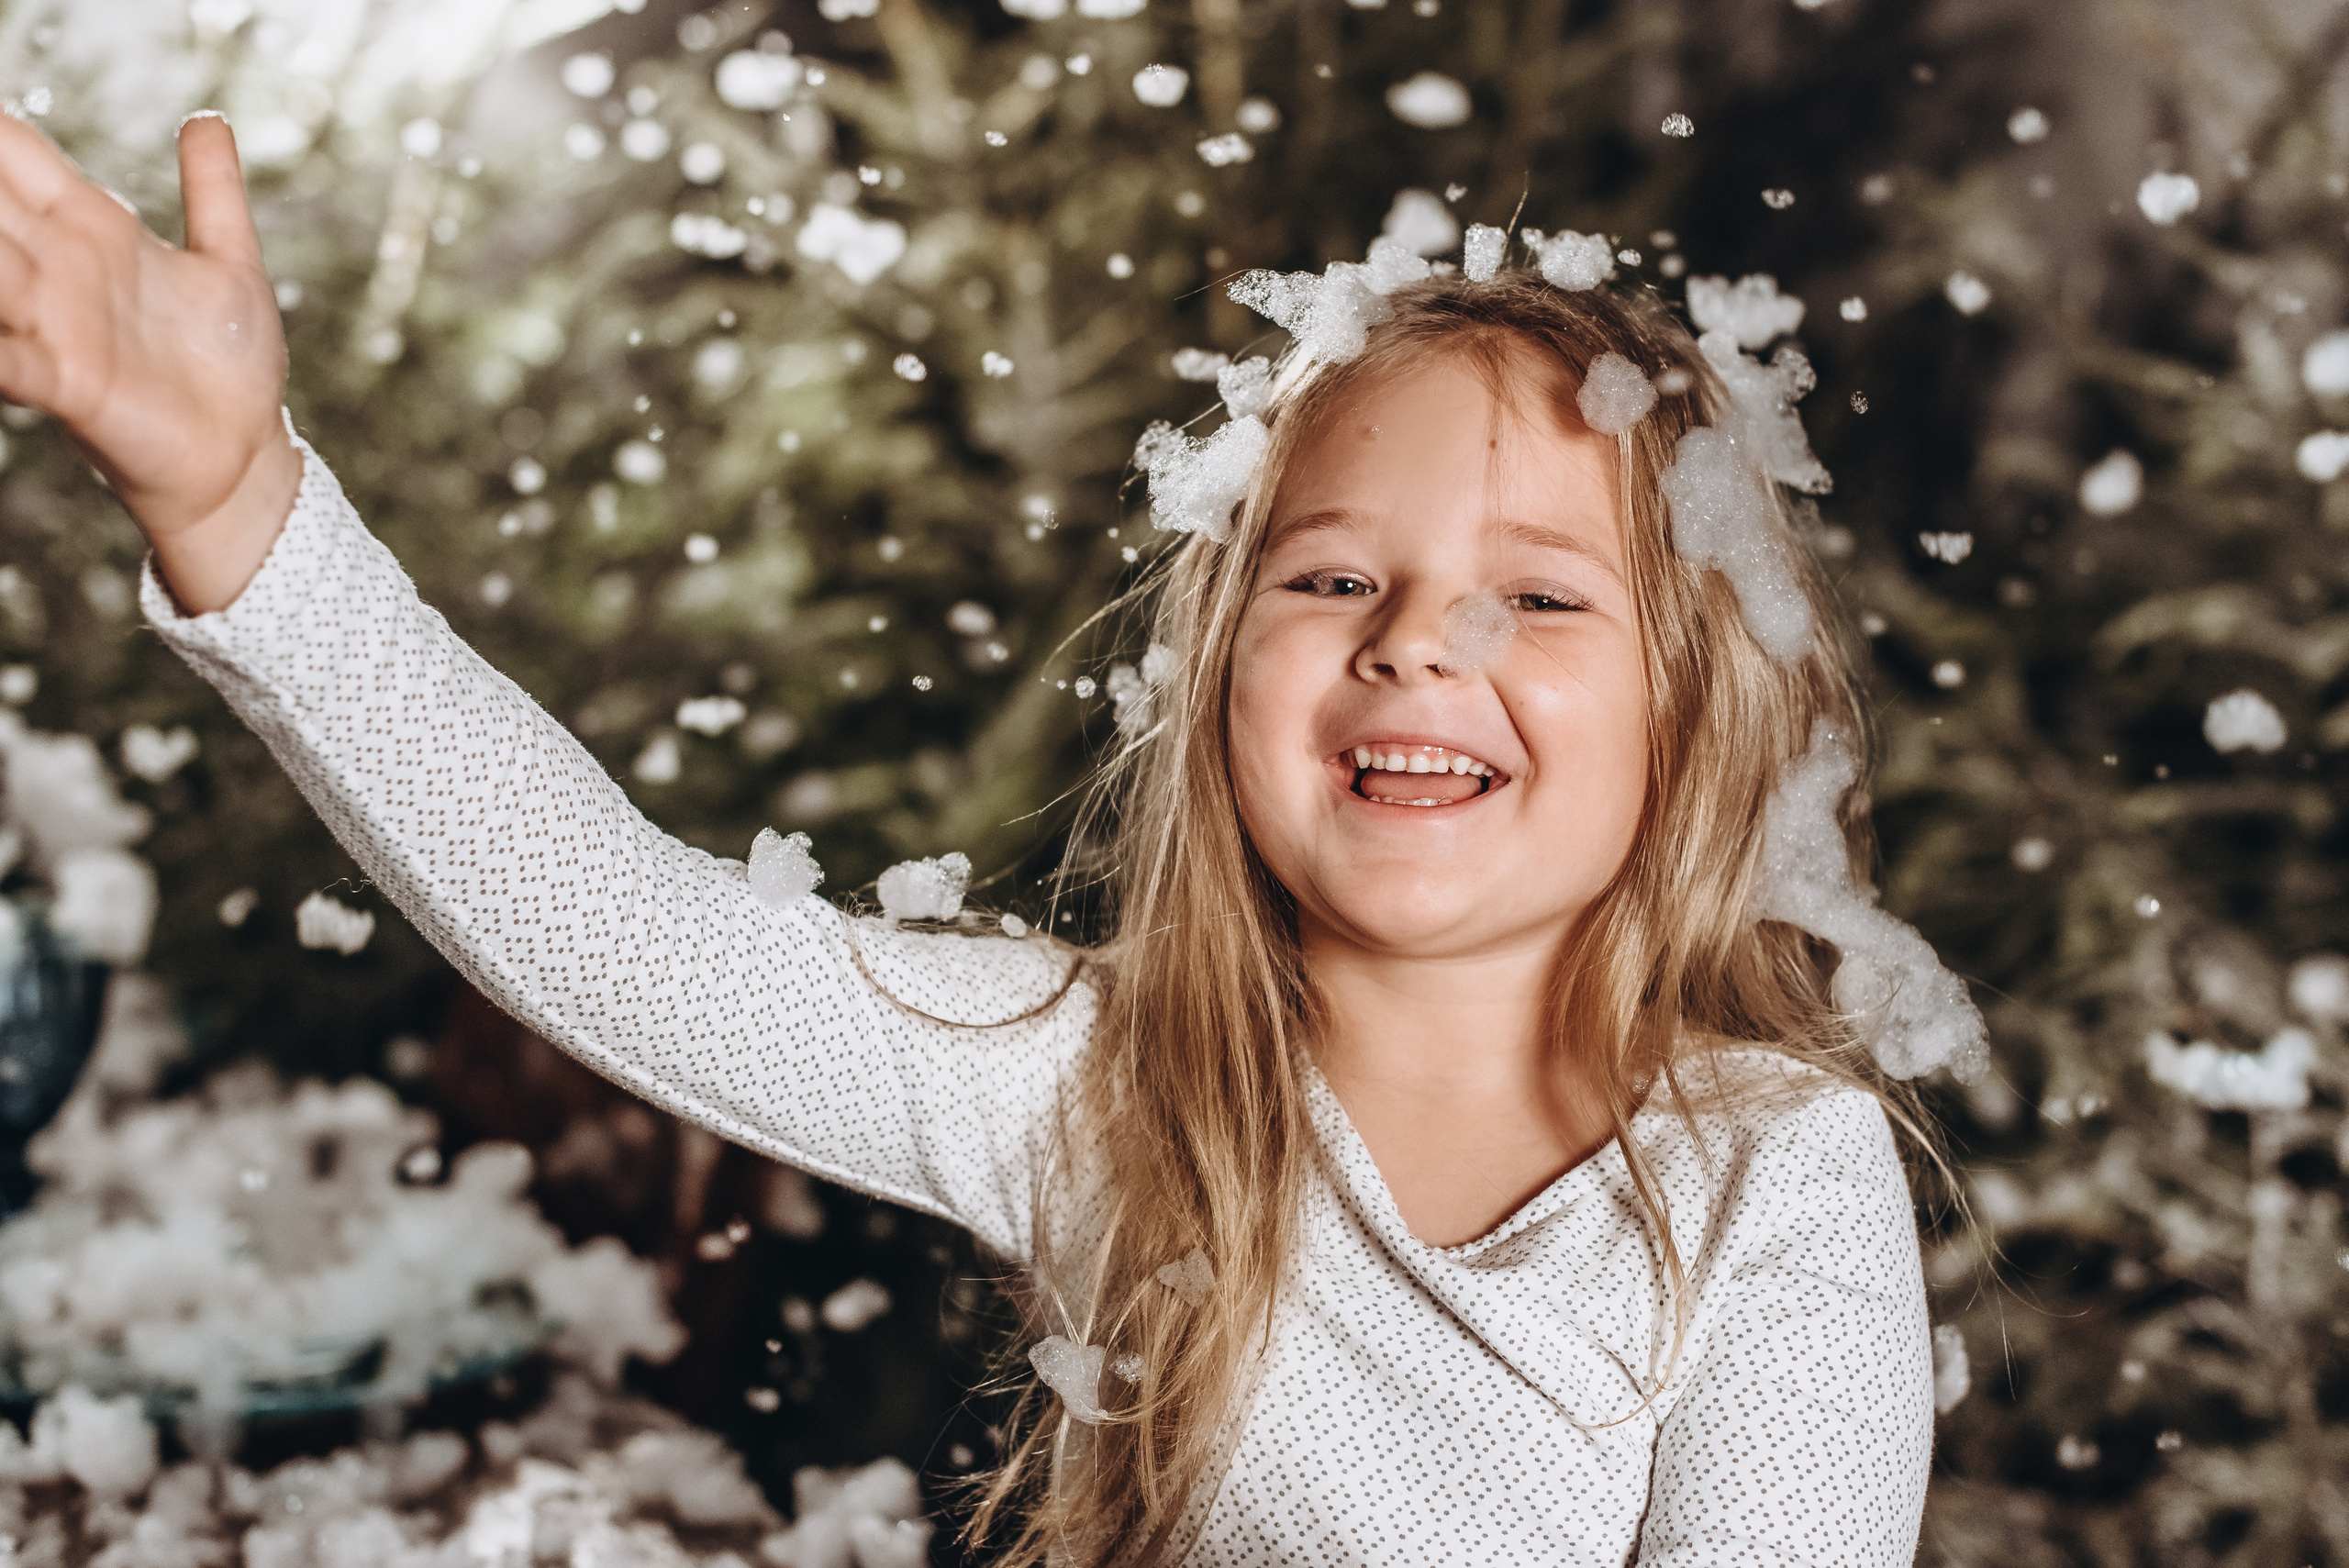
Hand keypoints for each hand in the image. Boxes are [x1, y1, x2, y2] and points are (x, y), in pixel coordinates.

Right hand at [0, 110, 299, 612]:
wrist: (243, 451)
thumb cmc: (229, 359)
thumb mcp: (231, 263)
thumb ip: (213, 191)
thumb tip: (207, 120)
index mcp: (91, 225)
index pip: (15, 154)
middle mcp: (58, 266)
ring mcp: (54, 322)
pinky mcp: (65, 381)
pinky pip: (6, 359)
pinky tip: (0, 338)